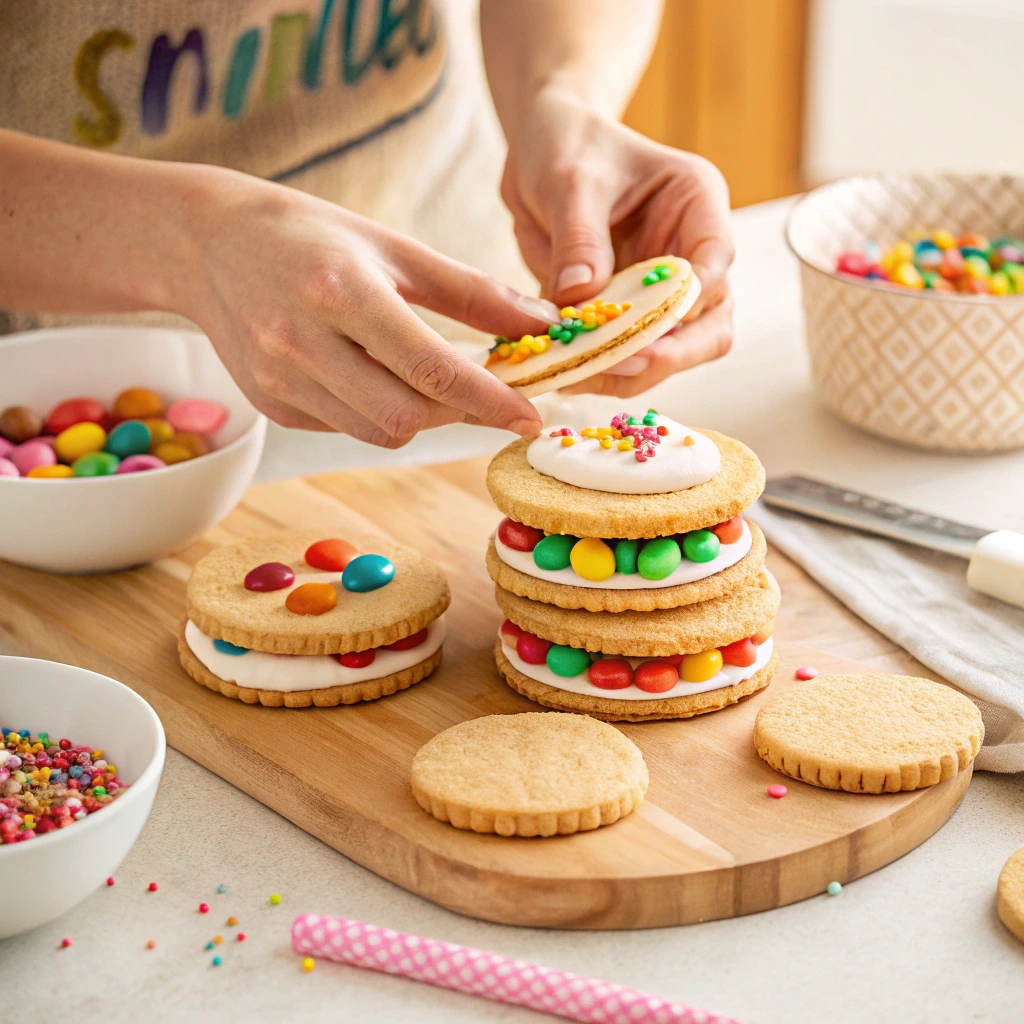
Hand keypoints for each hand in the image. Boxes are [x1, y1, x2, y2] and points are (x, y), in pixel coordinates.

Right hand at [176, 168, 553, 445]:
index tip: (530, 418)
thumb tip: (540, 324)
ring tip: (428, 378)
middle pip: (406, 416)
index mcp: (341, 292)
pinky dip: (378, 413)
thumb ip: (471, 291)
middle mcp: (302, 344)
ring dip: (421, 415)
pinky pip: (348, 429)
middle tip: (483, 392)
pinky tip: (372, 376)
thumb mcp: (394, 247)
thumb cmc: (311, 236)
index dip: (489, 402)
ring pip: (379, 432)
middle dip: (457, 412)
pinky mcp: (273, 407)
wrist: (208, 244)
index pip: (431, 368)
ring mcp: (280, 382)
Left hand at [501, 88, 734, 396]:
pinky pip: (627, 355)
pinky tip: (565, 373)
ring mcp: (663, 290)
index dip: (689, 303)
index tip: (648, 328)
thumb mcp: (569, 181)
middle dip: (669, 355)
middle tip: (617, 367)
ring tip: (578, 376)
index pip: (715, 263)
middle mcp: (692, 253)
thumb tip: (581, 298)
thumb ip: (579, 238)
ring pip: (672, 352)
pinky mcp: (630, 314)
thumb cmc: (567, 146)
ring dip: (630, 373)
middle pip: (709, 325)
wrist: (541, 153)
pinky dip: (600, 370)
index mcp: (697, 204)